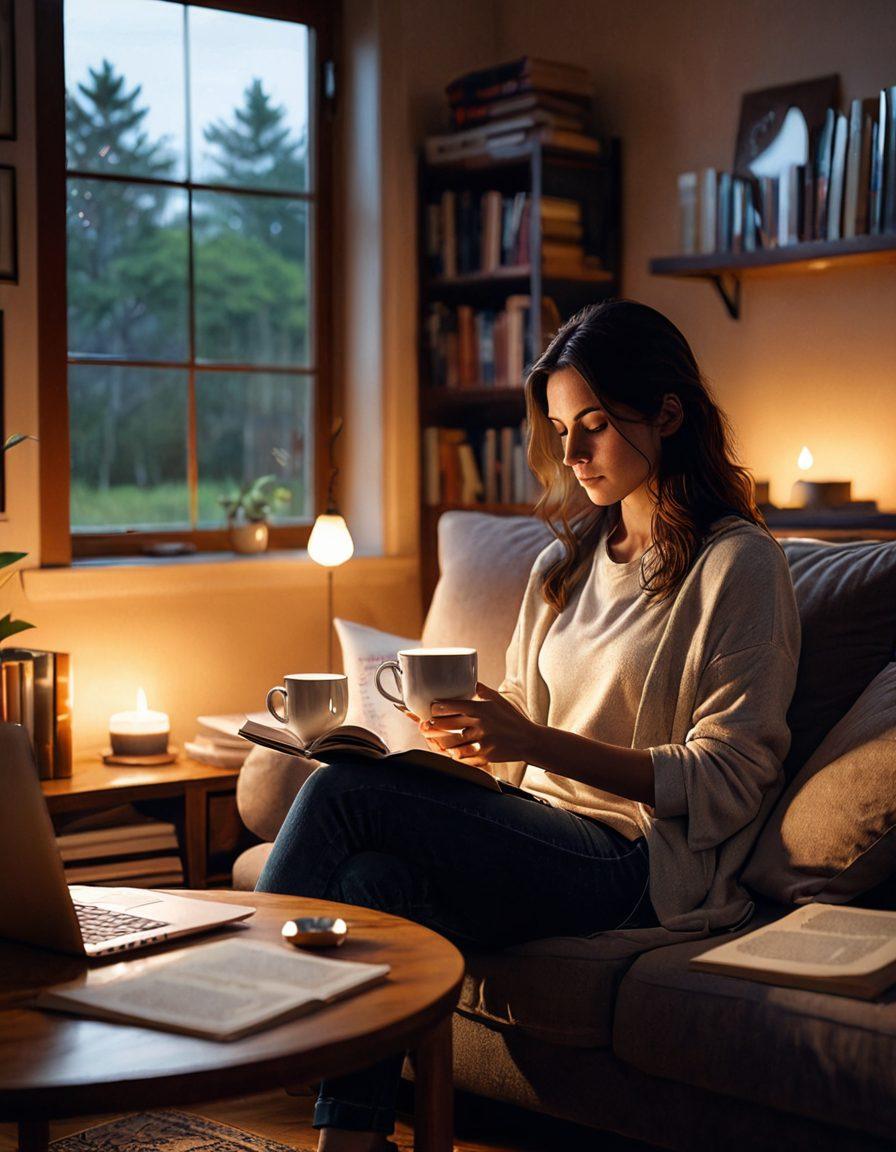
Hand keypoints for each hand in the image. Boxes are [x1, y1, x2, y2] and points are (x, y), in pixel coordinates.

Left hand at [419, 682, 537, 766]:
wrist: (529, 740)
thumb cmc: (512, 718)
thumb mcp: (498, 699)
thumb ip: (481, 689)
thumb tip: (468, 679)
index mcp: (481, 708)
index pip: (450, 706)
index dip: (436, 707)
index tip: (433, 708)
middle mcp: (479, 724)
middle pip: (445, 725)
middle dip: (433, 724)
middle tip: (428, 723)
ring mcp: (481, 742)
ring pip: (450, 743)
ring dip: (440, 741)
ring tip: (436, 738)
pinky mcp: (484, 756)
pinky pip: (462, 758)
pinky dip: (453, 755)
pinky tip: (450, 751)